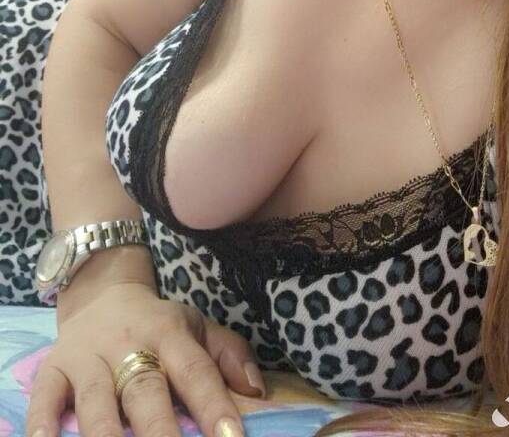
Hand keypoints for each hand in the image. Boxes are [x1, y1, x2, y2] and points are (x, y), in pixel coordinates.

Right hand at [26, 281, 264, 436]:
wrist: (102, 293)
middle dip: (159, 431)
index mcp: (169, 333)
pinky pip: (46, 396)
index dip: (213, 404)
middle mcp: (128, 343)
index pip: (195, 370)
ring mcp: (88, 357)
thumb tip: (257, 391)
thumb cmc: (158, 326)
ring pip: (96, 400)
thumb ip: (228, 355)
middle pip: (145, 390)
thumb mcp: (197, 327)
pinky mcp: (54, 368)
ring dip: (106, 434)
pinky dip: (43, 422)